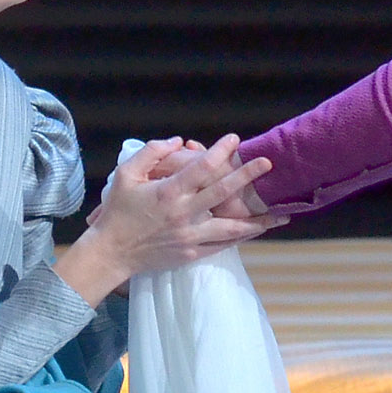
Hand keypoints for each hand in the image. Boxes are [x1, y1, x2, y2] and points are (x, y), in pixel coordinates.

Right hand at [57, 135, 283, 302]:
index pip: (201, 167)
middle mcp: (184, 214)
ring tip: (280, 213)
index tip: (234, 139)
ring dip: (258, 219)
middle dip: (247, 176)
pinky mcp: (191, 253)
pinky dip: (240, 237)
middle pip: (223, 192)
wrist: (111, 252)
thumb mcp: (126, 175)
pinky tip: (256, 231)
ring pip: (231, 227)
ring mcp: (190, 236)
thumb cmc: (117, 211)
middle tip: (268, 163)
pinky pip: (222, 245)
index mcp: (168, 193)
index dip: (219, 151)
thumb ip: (151, 153)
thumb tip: (177, 141)